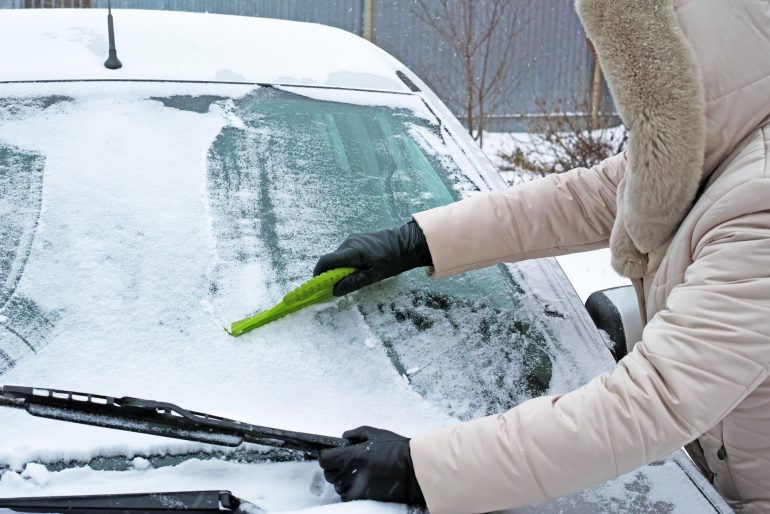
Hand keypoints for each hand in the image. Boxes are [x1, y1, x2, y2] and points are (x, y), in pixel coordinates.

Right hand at [313, 220, 431, 295]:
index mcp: (351, 252)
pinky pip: (346, 252)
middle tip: (339, 286)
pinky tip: (360, 267)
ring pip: (339, 257)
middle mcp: (348, 243)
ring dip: (341, 268)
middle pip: (332, 260)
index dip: (318, 274)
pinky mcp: (358, 239)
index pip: (325, 261)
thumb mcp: (373, 276)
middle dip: (331, 274)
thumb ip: (352, 283)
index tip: (318, 285)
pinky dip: (347, 262)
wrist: (407, 243)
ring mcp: (353, 239)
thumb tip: (334, 290)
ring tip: (355, 276)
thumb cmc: (392, 260)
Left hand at [319, 426, 424, 505]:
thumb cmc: (396, 449)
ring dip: (342, 480)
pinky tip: (360, 482)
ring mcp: (356, 488)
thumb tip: (345, 437)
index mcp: (351, 457)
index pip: (325, 460)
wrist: (413, 469)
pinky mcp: (364, 497)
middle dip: (334, 468)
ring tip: (355, 472)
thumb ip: (356, 433)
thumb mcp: (376, 434)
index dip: (327, 456)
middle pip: (329, 475)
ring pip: (338, 487)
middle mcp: (350, 474)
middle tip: (345, 462)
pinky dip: (350, 490)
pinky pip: (348, 496)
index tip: (333, 454)